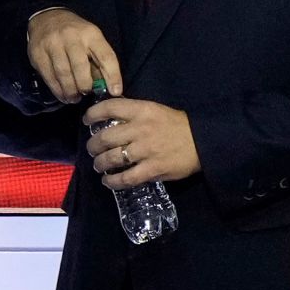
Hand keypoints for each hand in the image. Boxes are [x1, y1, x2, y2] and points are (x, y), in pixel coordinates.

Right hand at [27, 8, 122, 103]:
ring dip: (70, 91)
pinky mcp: (38, 53)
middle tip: (86, 93)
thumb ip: (98, 61)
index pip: (105, 56)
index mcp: (91, 34)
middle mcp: (71, 37)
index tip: (115, 92)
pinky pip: (49, 76)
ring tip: (74, 98)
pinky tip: (63, 95)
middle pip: (80, 67)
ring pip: (63, 73)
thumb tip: (106, 87)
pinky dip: (57, 90)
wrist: (47, 17)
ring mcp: (52, 44)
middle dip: (85, 85)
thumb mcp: (91, 39)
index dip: (113, 76)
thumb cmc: (75, 33)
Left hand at [85, 97, 200, 188]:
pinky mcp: (152, 169)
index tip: (86, 120)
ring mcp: (145, 150)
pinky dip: (112, 182)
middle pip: (105, 137)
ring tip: (98, 166)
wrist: (202, 141)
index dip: (92, 114)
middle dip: (92, 145)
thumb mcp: (155, 110)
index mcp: (141, 110)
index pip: (109, 107)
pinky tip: (108, 182)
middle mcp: (140, 129)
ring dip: (100, 164)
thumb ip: (134, 114)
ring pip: (112, 159)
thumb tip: (111, 119)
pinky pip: (126, 178)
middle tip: (91, 150)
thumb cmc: (177, 124)